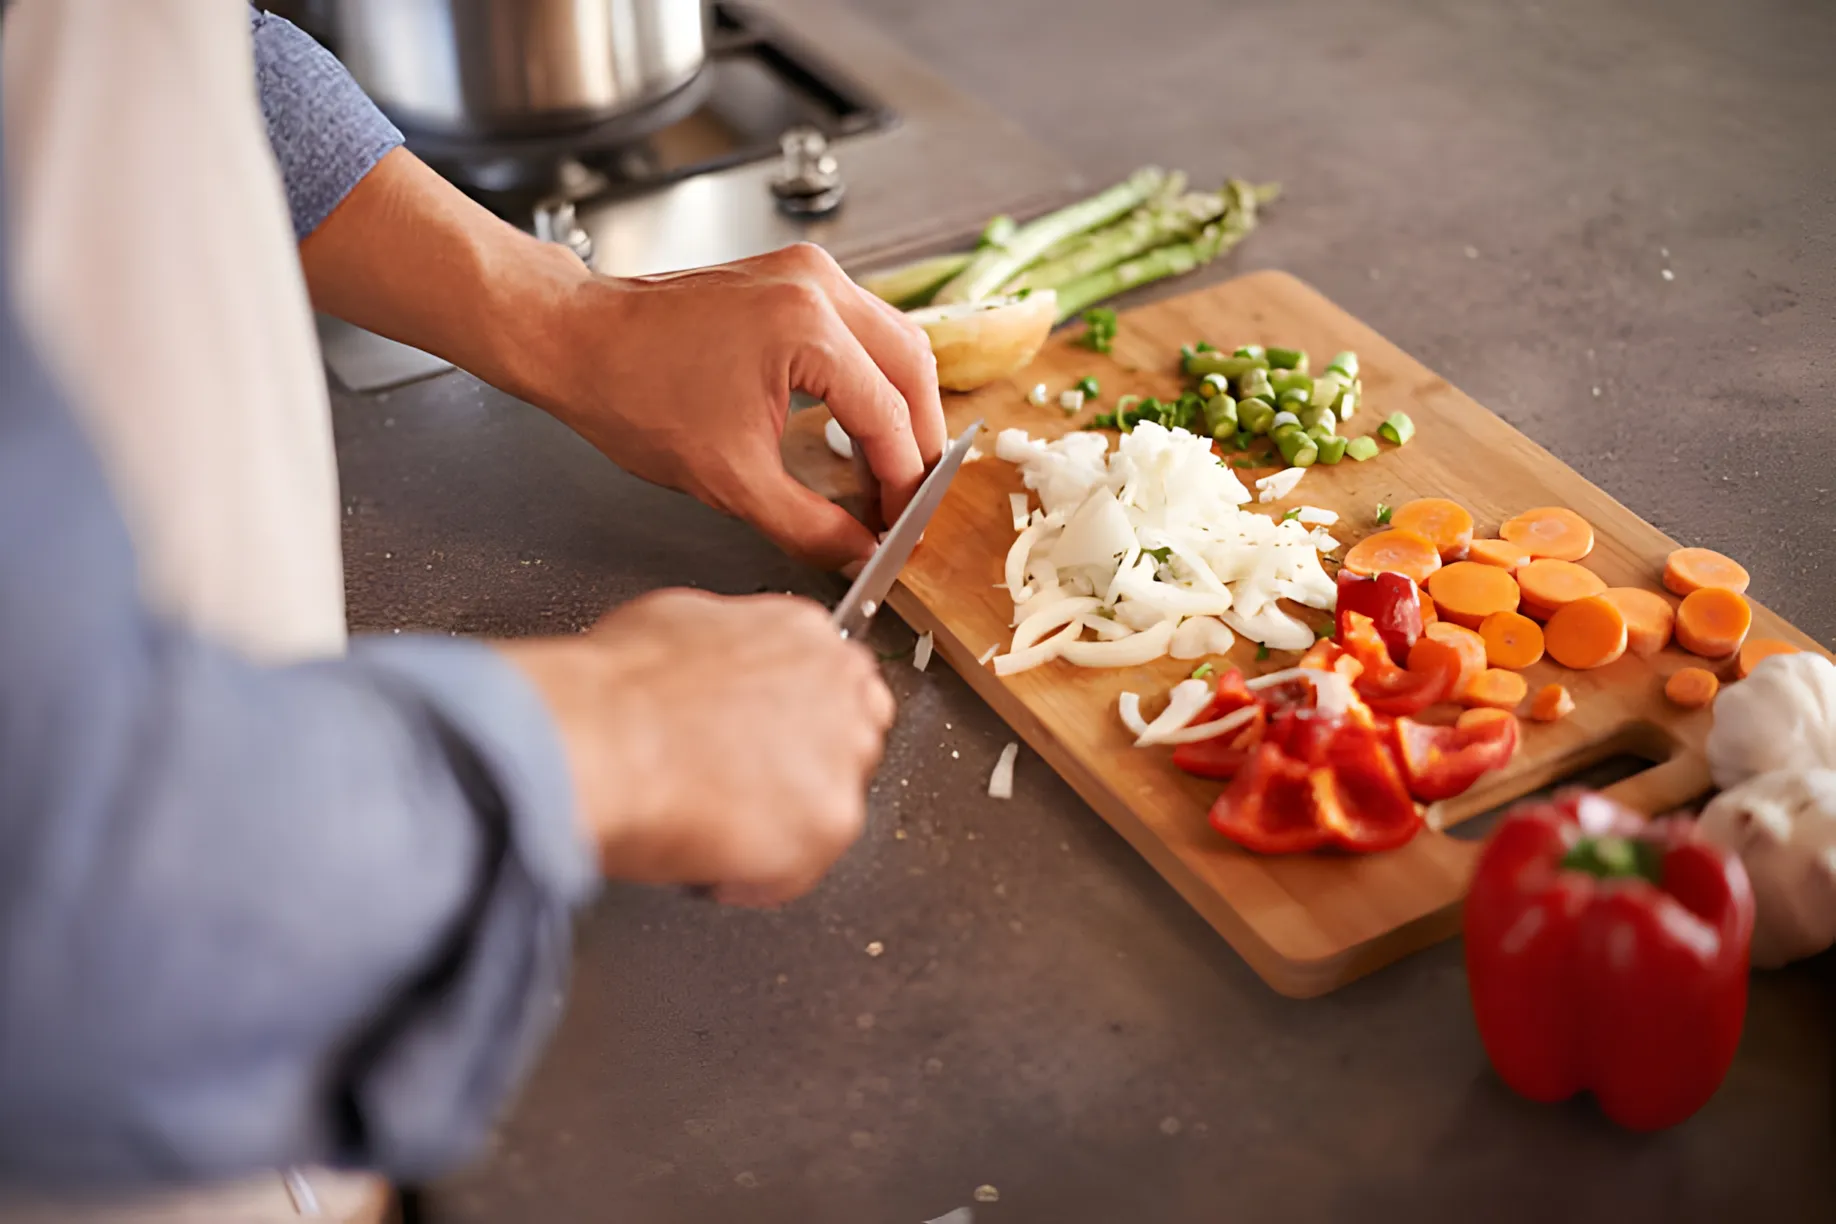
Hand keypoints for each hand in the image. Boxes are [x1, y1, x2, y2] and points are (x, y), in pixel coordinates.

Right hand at [496, 589, 892, 904]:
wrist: (599, 739)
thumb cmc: (617, 689)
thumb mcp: (675, 621)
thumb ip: (725, 644)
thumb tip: (715, 667)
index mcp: (802, 633)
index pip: (836, 682)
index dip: (797, 721)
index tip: (768, 743)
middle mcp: (839, 688)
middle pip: (851, 741)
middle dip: (804, 770)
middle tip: (742, 789)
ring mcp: (842, 756)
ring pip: (830, 807)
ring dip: (781, 824)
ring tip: (713, 824)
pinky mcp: (831, 821)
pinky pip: (800, 869)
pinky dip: (755, 878)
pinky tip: (708, 857)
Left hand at [533, 243, 946, 568]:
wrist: (578, 341)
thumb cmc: (633, 394)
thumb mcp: (730, 480)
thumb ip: (808, 525)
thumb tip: (857, 552)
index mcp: (808, 328)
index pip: (889, 416)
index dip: (903, 482)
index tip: (901, 526)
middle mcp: (818, 286)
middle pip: (912, 367)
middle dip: (920, 440)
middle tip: (908, 499)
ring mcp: (807, 272)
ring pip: (896, 341)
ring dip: (902, 405)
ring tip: (889, 467)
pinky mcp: (793, 276)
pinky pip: (862, 327)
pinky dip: (874, 376)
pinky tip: (861, 422)